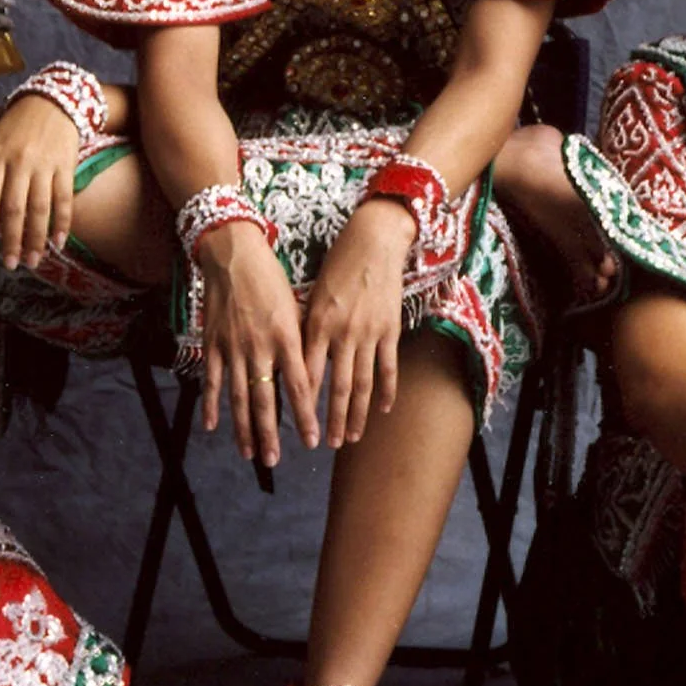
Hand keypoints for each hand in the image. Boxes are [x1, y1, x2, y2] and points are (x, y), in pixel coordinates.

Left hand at [0, 92, 79, 266]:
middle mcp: (20, 162)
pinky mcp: (66, 165)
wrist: (53, 100)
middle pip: (14, 208)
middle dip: (12, 240)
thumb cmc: (16, 125)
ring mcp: (45, 165)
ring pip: (40, 208)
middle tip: (11, 265)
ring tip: (34, 261)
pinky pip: (65, 198)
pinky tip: (59, 242)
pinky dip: (63, 222)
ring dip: (37, 238)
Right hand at [197, 221, 310, 466]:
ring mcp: (233, 347)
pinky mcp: (213, 343)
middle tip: (274, 461)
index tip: (313, 440)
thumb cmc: (271, 279)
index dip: (305, 416)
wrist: (234, 253)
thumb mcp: (295, 307)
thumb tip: (311, 374)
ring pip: (238, 397)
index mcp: (287, 337)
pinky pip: (212, 380)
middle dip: (271, 433)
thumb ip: (300, 342)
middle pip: (266, 399)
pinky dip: (211, 405)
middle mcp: (260, 346)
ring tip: (250, 453)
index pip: (299, 386)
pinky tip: (212, 427)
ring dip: (244, 428)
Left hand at [303, 197, 410, 448]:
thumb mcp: (313, 295)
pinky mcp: (390, 329)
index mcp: (317, 324)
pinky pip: (387, 367)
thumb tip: (295, 360)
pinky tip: (383, 410)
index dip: (302, 406)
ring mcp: (368, 333)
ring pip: (361, 383)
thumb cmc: (338, 264)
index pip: (306, 375)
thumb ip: (307, 328)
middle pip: (335, 388)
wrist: (373, 240)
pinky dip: (386, 391)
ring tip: (350, 438)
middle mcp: (341, 333)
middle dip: (329, 420)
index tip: (296, 427)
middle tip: (325, 445)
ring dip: (355, 414)